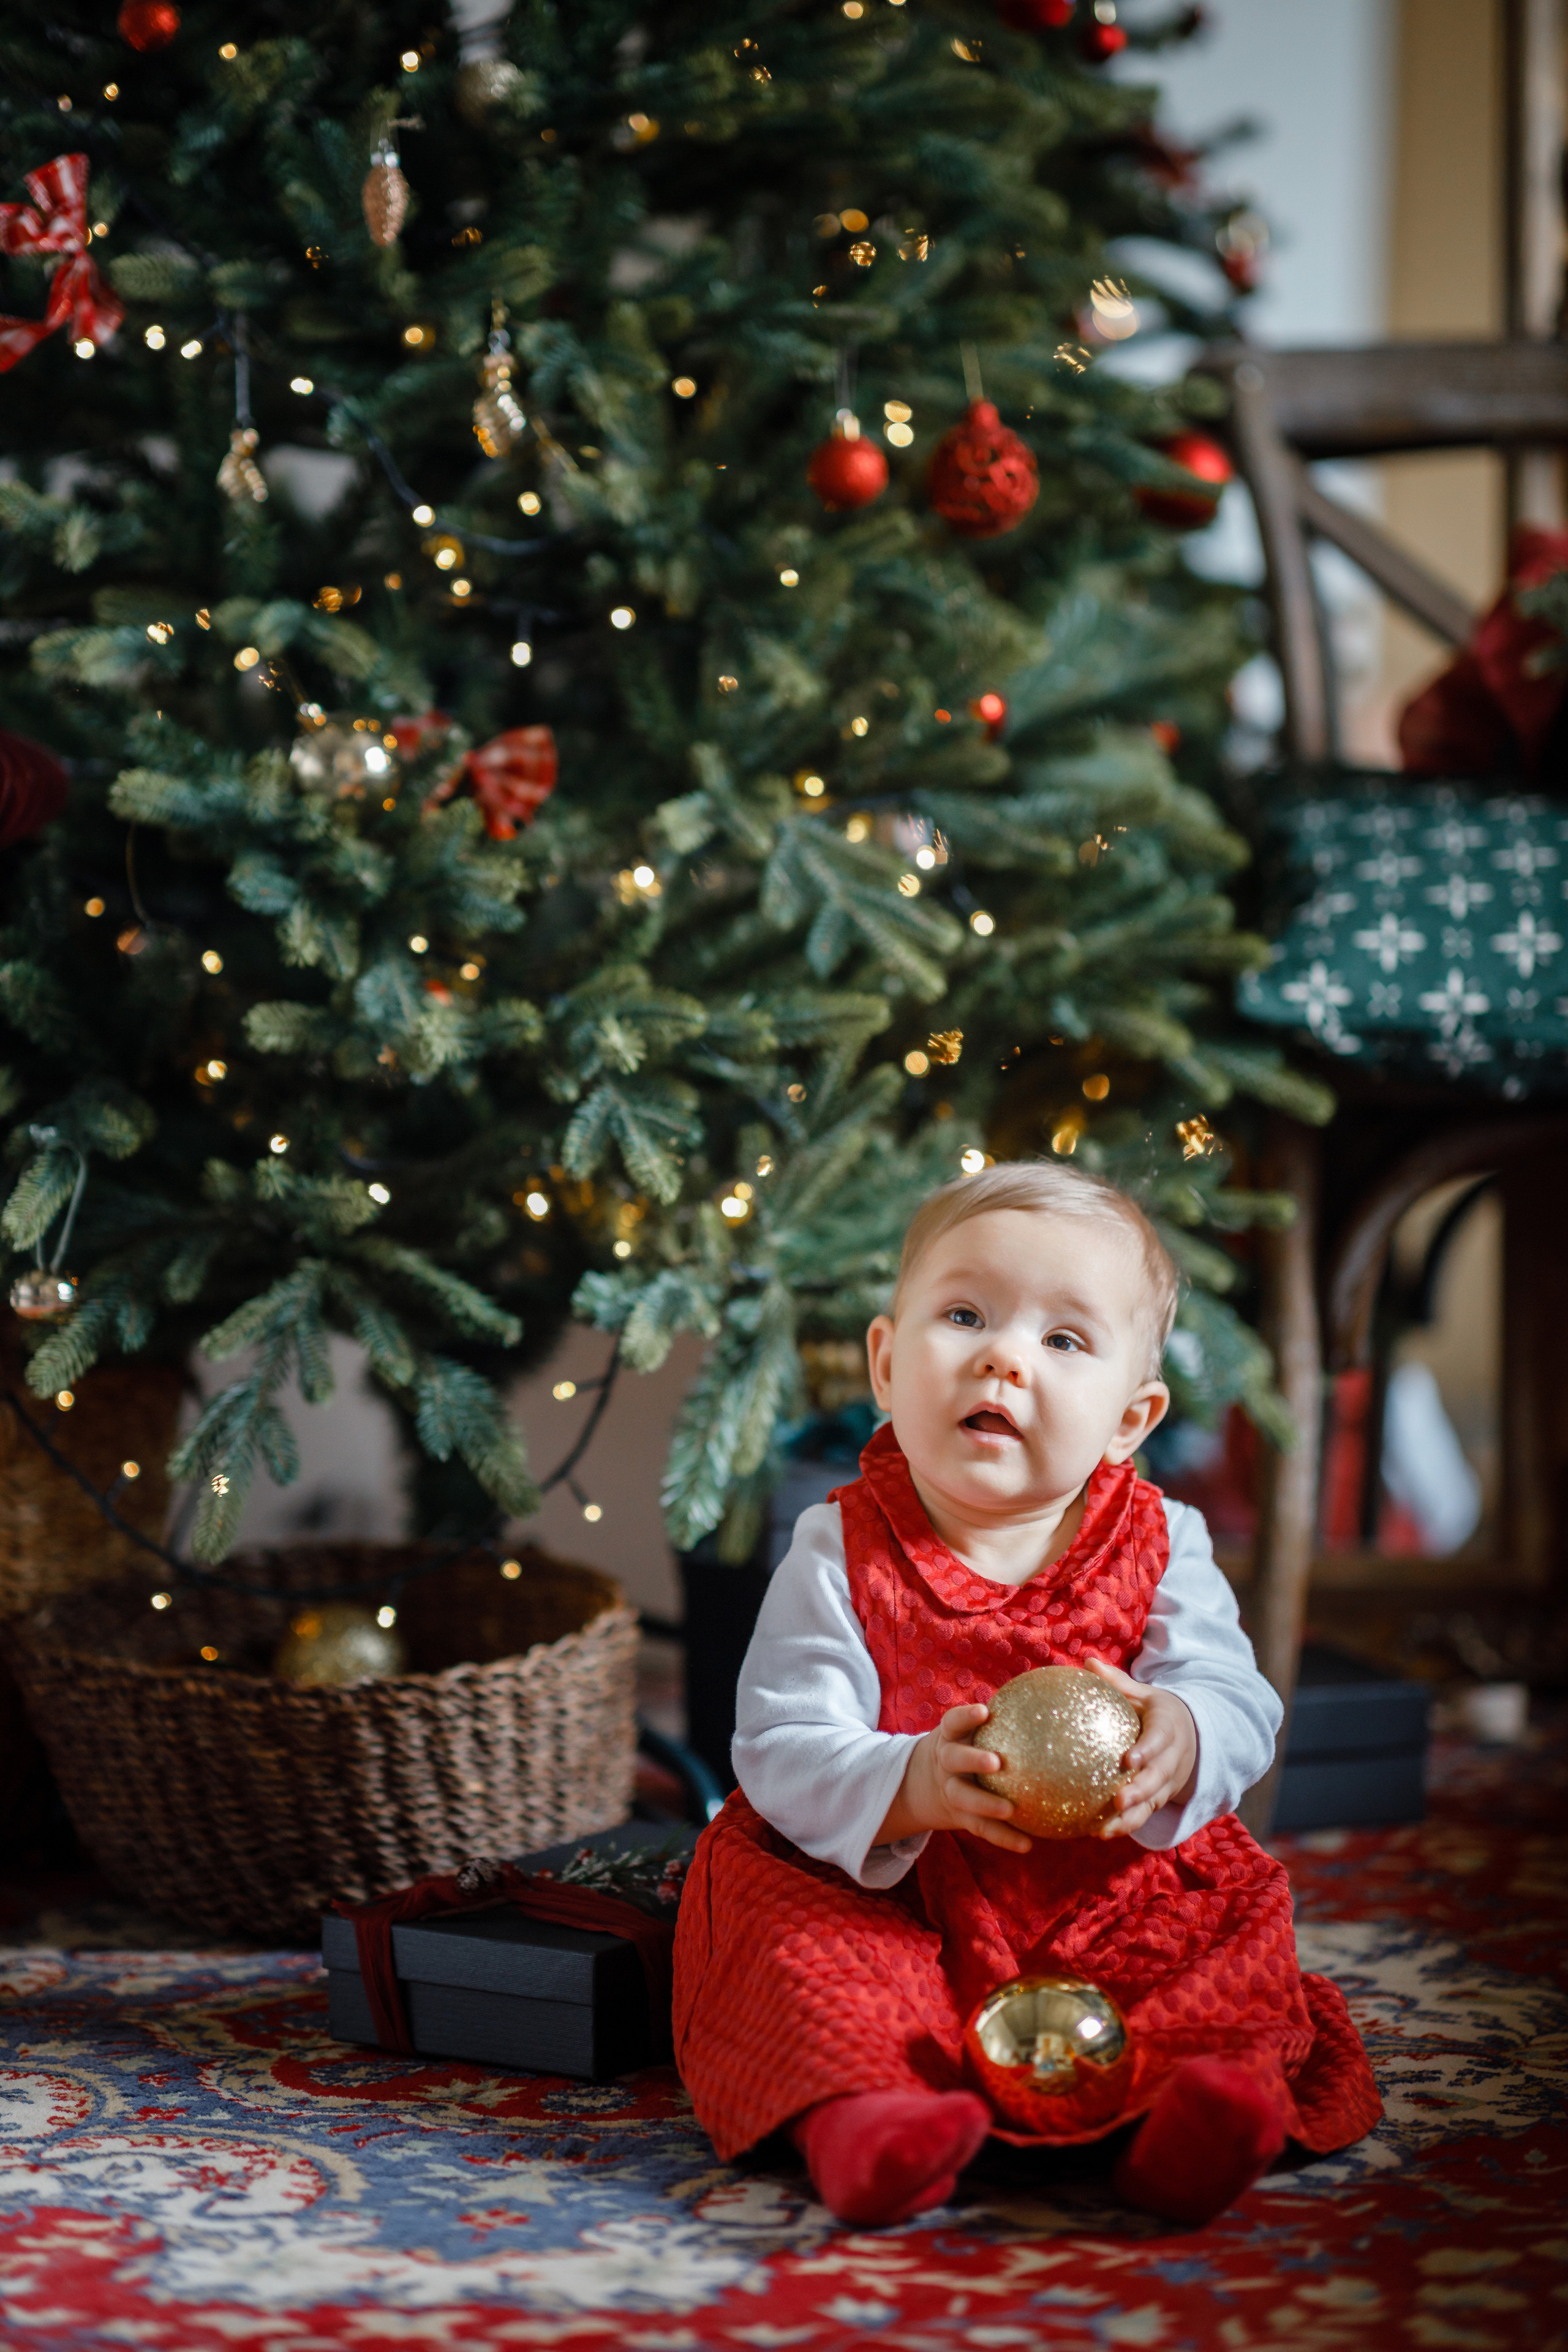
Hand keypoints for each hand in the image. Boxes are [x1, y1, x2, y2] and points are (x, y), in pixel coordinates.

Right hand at [875, 1701, 1032, 1854]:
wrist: (930, 1781)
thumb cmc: (970, 1744)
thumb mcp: (973, 1729)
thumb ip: (1004, 1718)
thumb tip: (1055, 1698)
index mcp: (951, 1736)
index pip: (954, 1721)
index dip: (966, 1716)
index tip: (984, 1711)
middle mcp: (946, 1762)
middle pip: (953, 1758)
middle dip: (972, 1759)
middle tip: (996, 1762)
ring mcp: (951, 1790)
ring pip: (963, 1797)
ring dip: (985, 1804)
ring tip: (1010, 1809)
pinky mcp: (961, 1817)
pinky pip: (981, 1828)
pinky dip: (1003, 1837)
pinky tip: (1027, 1845)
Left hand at [1085, 1655, 1197, 1837]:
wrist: (1192, 1737)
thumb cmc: (1156, 1712)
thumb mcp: (1144, 1694)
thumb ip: (1118, 1682)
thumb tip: (1089, 1662)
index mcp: (1169, 1729)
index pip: (1160, 1740)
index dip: (1148, 1751)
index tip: (1129, 1760)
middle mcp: (1171, 1760)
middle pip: (1159, 1779)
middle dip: (1140, 1792)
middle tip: (1118, 1801)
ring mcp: (1167, 1784)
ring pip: (1152, 1804)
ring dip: (1130, 1819)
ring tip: (1104, 1830)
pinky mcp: (1159, 1800)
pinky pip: (1144, 1815)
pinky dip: (1125, 1826)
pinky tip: (1098, 1833)